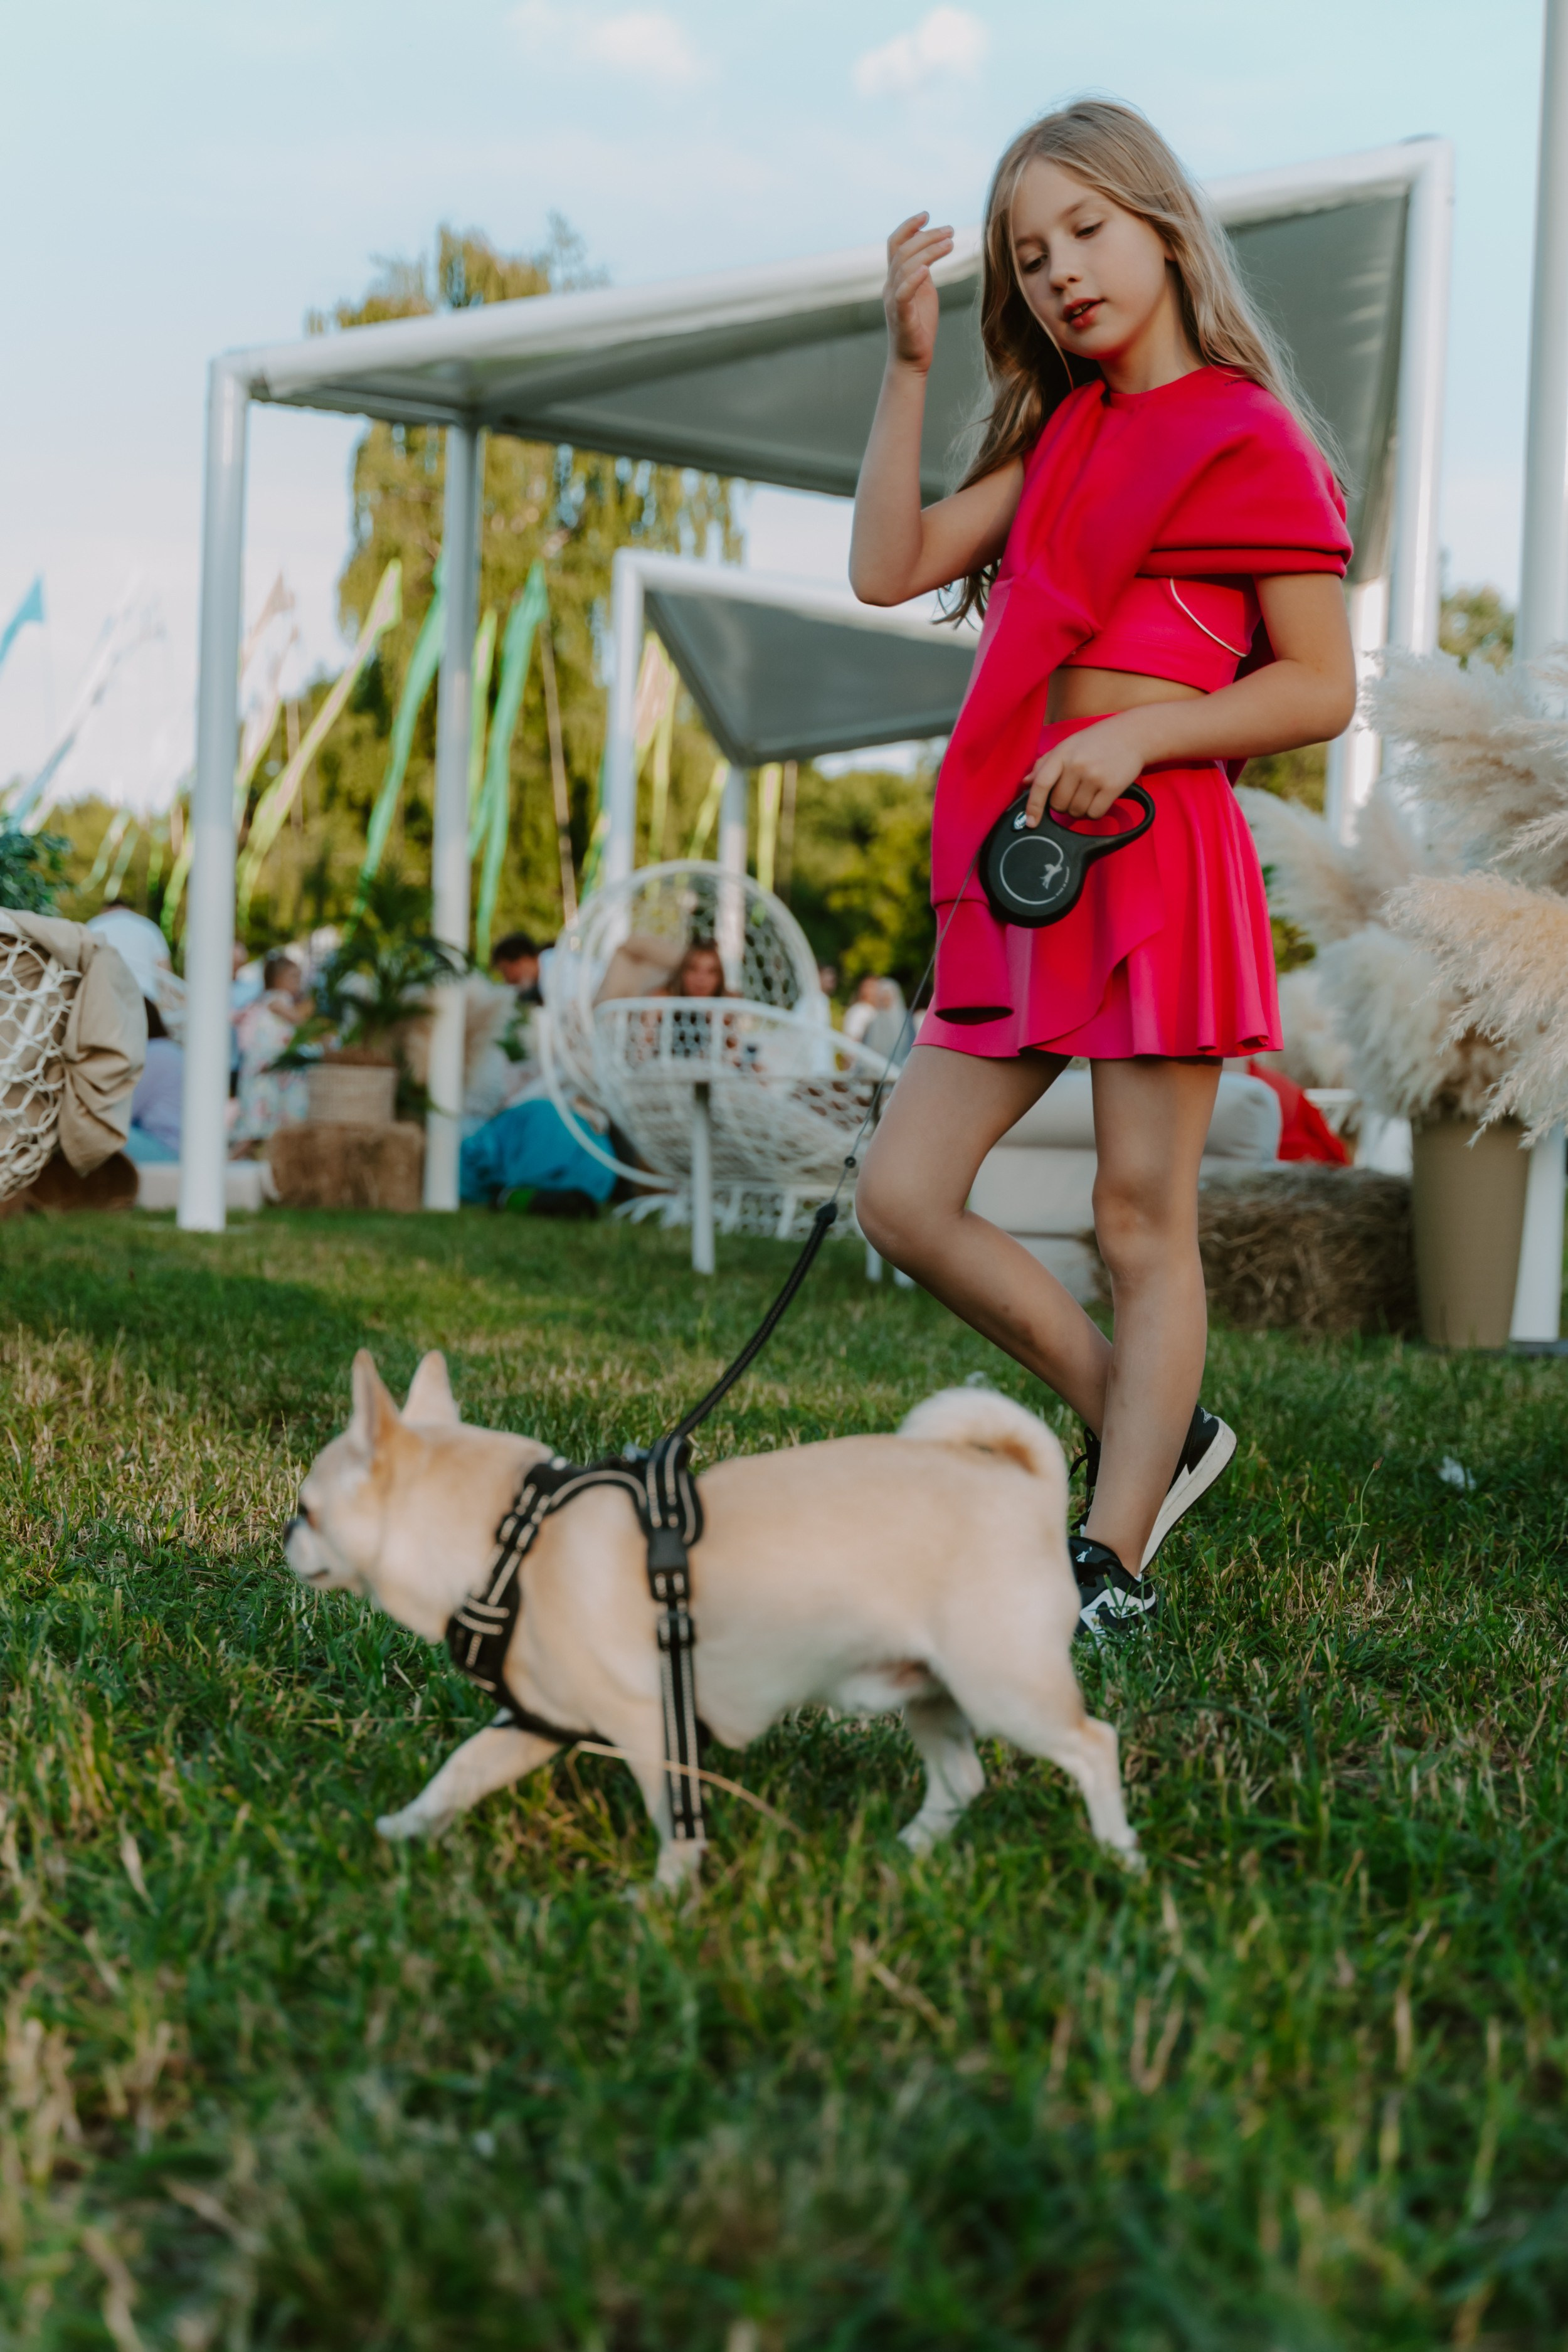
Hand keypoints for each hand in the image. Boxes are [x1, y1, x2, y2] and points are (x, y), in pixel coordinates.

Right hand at [883, 212, 953, 374]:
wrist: (912, 360)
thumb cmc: (920, 326)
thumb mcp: (923, 291)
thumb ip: (923, 271)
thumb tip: (933, 249)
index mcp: (895, 278)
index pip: (895, 244)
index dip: (908, 226)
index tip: (926, 215)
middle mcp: (890, 286)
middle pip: (903, 250)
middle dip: (927, 235)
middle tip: (950, 230)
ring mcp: (893, 301)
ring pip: (905, 266)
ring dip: (928, 251)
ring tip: (951, 242)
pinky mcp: (901, 317)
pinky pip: (903, 293)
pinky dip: (914, 279)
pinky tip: (928, 269)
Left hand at [1023, 714, 1150, 825]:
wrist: (1133, 735)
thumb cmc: (1096, 741)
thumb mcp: (1067, 745)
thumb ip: (1044, 764)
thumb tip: (1025, 783)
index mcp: (1062, 754)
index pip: (1041, 784)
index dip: (1033, 806)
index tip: (1030, 822)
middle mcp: (1076, 765)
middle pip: (1058, 805)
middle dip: (1062, 806)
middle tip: (1073, 793)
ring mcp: (1094, 776)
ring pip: (1076, 812)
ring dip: (1079, 810)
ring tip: (1087, 794)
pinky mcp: (1112, 787)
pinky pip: (1094, 814)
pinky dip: (1094, 813)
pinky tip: (1098, 799)